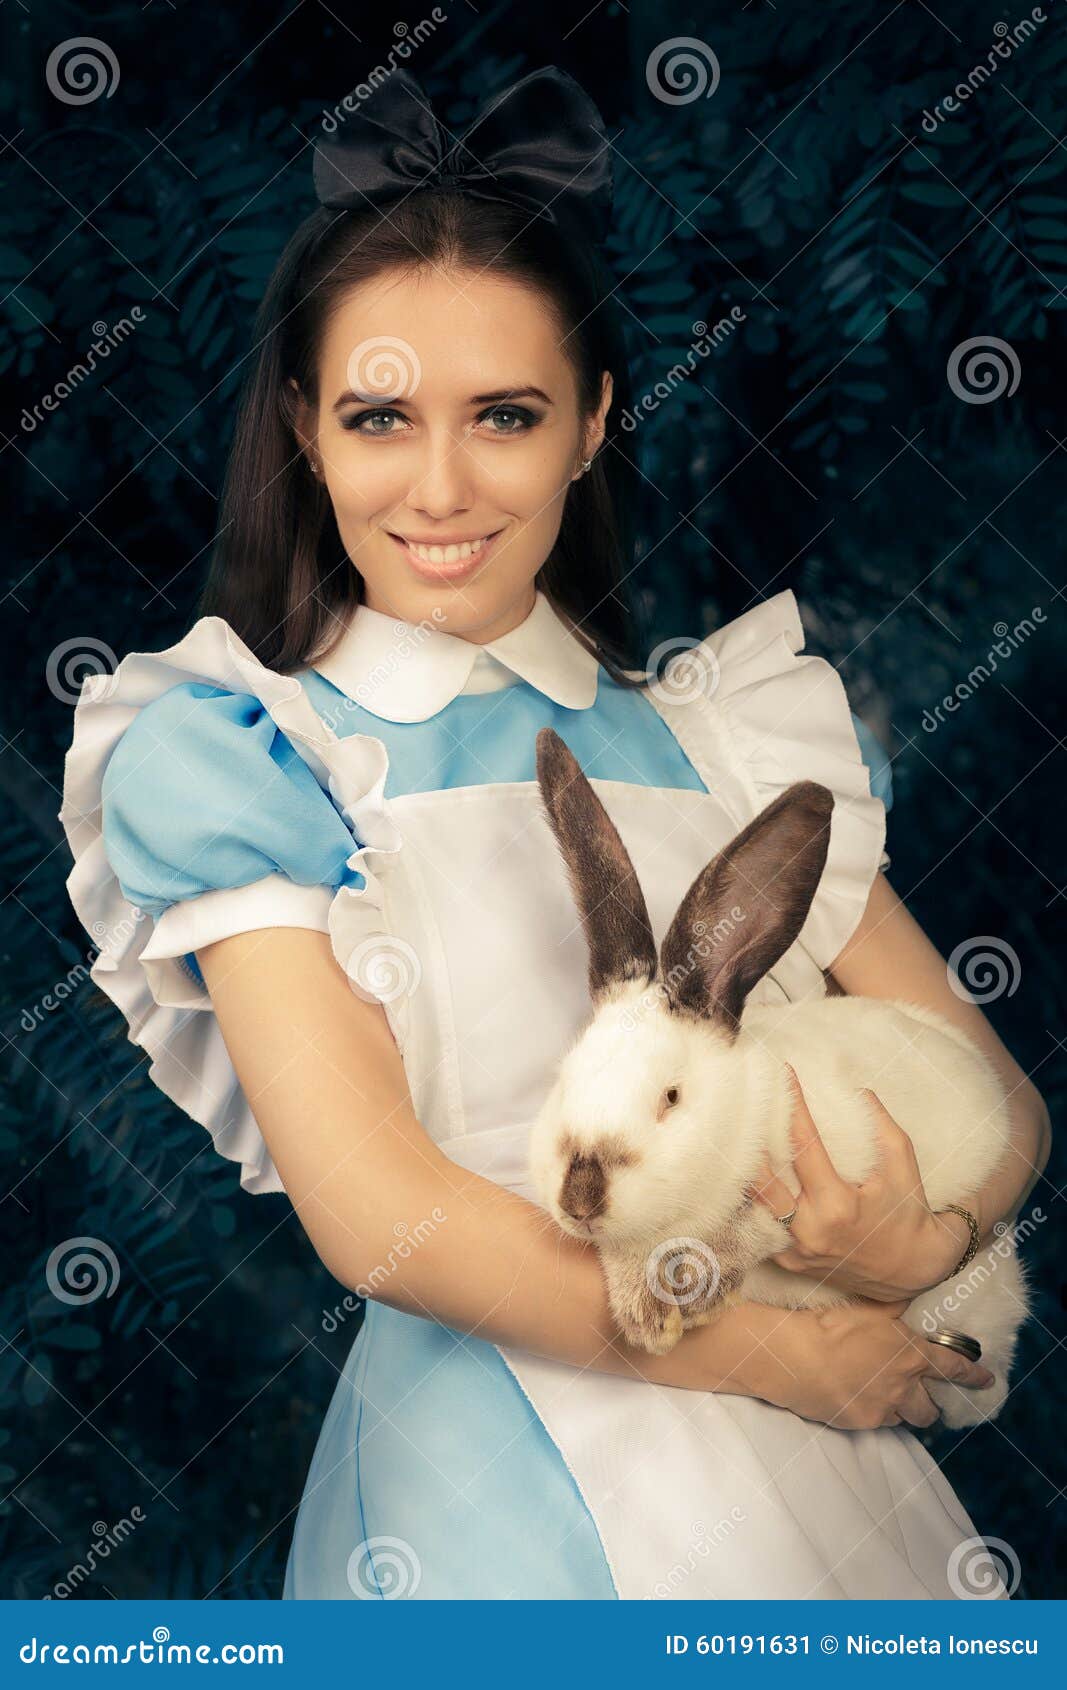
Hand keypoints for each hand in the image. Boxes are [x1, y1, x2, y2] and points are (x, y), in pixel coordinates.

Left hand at [745, 1065, 970, 1300]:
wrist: (911, 1268)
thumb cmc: (907, 1211)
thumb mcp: (902, 1163)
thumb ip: (880, 1124)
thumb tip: (856, 1090)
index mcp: (837, 1205)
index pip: (804, 1146)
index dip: (793, 1107)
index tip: (784, 1075)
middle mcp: (810, 1230)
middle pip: (762, 1178)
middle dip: (751, 1138)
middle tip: (746, 1104)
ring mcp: (795, 1251)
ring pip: (755, 1203)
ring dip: (746, 1170)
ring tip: (737, 1135)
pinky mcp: (789, 1262)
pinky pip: (762, 1225)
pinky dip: (756, 1199)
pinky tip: (748, 1173)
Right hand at [772, 1297, 996, 1429]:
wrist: (796, 1358)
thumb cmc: (831, 1326)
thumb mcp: (868, 1309)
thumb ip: (895, 1308)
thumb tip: (912, 1295)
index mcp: (911, 1354)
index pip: (952, 1367)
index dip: (973, 1375)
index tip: (987, 1380)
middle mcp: (904, 1386)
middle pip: (930, 1408)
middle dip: (931, 1404)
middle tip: (922, 1396)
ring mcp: (883, 1409)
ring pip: (905, 1418)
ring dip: (903, 1410)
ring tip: (888, 1398)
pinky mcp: (862, 1423)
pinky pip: (878, 1422)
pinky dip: (875, 1413)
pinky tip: (858, 1398)